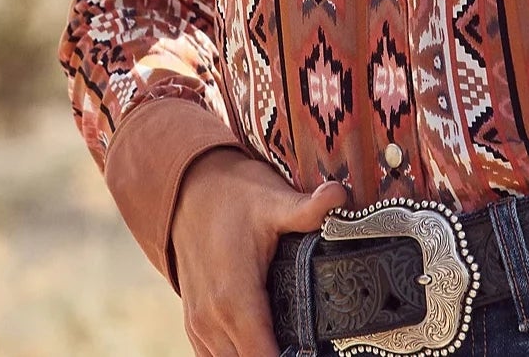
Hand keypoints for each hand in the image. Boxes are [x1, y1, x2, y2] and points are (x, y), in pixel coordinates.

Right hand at [171, 146, 346, 356]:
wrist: (189, 189)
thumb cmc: (233, 195)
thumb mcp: (273, 200)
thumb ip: (307, 209)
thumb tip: (339, 195)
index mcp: (234, 299)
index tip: (316, 349)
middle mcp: (212, 320)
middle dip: (283, 356)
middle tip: (310, 342)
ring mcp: (199, 324)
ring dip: (256, 355)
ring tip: (293, 342)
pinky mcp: (194, 321)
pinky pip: (213, 356)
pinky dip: (237, 354)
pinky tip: (266, 340)